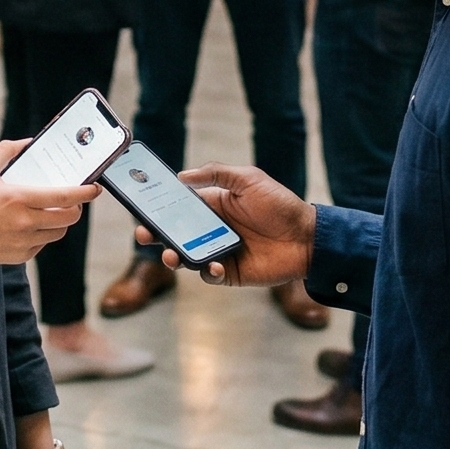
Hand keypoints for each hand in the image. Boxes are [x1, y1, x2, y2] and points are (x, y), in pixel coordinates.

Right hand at [0, 140, 96, 267]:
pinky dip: (43, 234)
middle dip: (77, 208)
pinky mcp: (20, 256)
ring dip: (61, 222)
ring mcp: (23, 242)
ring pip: (58, 233)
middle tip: (74, 200)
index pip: (63, 196)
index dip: (84, 193)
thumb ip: (7, 151)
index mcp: (18, 198)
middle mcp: (24, 222)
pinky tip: (32, 225)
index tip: (95, 188)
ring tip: (53, 211)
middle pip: (68, 218)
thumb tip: (29, 142)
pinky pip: (42, 244)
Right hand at [148, 161, 315, 286]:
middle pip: (175, 233)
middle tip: (143, 234)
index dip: (159, 207)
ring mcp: (219, 251)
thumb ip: (216, 174)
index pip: (178, 206)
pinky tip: (215, 265)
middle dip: (155, 234)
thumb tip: (182, 176)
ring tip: (170, 255)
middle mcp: (212, 229)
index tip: (141, 207)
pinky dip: (207, 271)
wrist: (308, 238)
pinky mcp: (229, 272)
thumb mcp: (249, 180)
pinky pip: (209, 274)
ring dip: (173, 255)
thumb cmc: (280, 205)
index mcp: (214, 205)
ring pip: (186, 255)